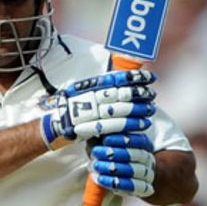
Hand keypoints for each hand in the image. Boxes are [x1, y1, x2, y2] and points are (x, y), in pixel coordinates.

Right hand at [39, 69, 155, 146]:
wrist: (54, 123)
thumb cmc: (72, 106)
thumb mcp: (85, 90)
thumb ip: (101, 86)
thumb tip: (120, 79)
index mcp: (91, 86)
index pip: (116, 78)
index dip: (134, 78)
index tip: (149, 78)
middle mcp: (91, 97)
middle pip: (121, 94)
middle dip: (139, 94)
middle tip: (152, 95)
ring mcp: (90, 113)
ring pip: (120, 110)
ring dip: (138, 110)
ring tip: (151, 110)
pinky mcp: (90, 127)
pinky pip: (113, 126)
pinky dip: (130, 125)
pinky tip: (142, 124)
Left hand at [89, 133, 155, 197]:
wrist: (129, 178)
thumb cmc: (115, 157)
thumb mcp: (110, 144)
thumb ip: (103, 136)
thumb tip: (92, 129)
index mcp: (143, 144)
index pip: (136, 139)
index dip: (121, 139)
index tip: (105, 139)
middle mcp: (147, 158)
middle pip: (134, 155)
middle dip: (113, 153)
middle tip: (96, 152)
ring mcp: (147, 174)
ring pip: (132, 171)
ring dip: (113, 168)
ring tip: (96, 166)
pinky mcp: (144, 188)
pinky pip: (132, 187)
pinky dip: (116, 183)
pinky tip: (102, 179)